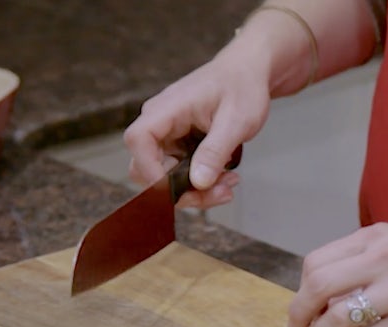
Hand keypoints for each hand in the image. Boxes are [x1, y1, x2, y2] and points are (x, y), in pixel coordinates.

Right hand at [123, 46, 271, 207]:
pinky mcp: (179, 145)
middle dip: (181, 190)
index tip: (179, 189)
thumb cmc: (242, 87)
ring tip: (229, 184)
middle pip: (148, 168)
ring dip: (196, 190)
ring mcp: (168, 135)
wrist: (249, 74)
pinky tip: (226, 177)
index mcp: (167, 108)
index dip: (151, 170)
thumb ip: (215, 151)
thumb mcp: (236, 121)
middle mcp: (160, 122)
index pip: (138, 140)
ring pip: (165, 176)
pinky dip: (201, 182)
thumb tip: (198, 182)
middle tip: (220, 192)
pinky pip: (180, 173)